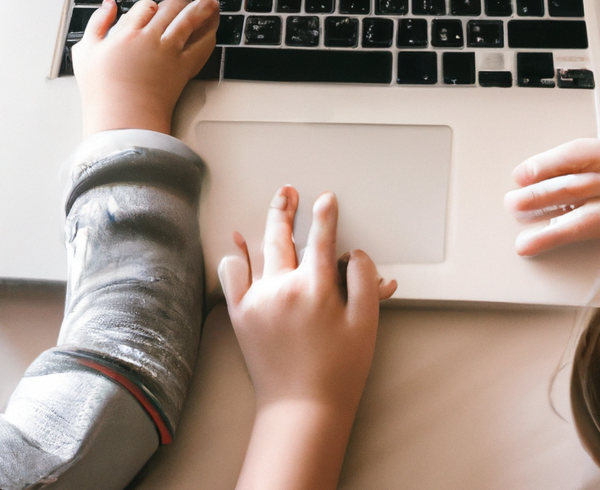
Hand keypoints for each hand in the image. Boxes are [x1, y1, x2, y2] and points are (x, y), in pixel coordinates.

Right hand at [72, 0, 218, 137]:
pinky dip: (209, 34)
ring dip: (203, 8)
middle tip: (184, 2)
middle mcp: (150, 38)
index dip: (150, 6)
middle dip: (179, 2)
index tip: (152, 11)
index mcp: (126, 33)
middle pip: (171, 8)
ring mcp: (169, 51)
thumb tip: (109, 4)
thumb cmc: (102, 92)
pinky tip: (211, 29)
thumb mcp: (86, 53)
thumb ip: (96, 23)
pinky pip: (202, 45)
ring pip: (190, 19)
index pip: (145, 6)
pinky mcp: (183, 67)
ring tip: (210, 3)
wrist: (123, 120)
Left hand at [218, 186, 396, 417]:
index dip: (326, 216)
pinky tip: (239, 242)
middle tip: (289, 191)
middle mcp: (285, 288)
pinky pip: (233, 274)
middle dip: (288, 209)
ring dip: (268, 224)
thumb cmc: (339, 370)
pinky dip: (236, 255)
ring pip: (260, 249)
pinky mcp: (241, 314)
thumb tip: (356, 255)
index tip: (326, 199)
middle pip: (284, 236)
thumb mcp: (366, 325)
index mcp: (318, 289)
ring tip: (274, 207)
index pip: (323, 240)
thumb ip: (365, 283)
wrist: (302, 408)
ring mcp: (259, 299)